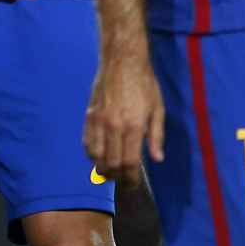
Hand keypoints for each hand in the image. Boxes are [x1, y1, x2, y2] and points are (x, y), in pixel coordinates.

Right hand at [84, 48, 164, 180]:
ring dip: (102, 168)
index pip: (129, 163)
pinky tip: (98, 156)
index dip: (130, 179)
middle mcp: (114, 126)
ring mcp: (99, 121)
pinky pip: (86, 141)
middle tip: (122, 181)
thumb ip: (156, 136)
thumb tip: (157, 158)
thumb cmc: (144, 84)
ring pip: (95, 156)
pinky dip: (91, 154)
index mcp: (134, 126)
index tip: (133, 184)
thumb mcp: (158, 109)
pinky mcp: (89, 115)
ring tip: (110, 172)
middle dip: (116, 177)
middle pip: (111, 163)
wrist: (122, 61)